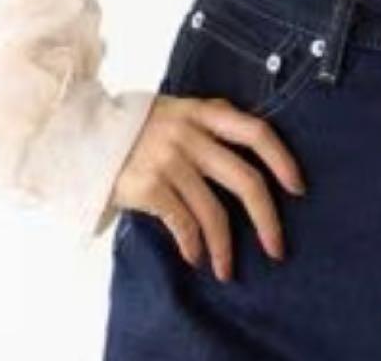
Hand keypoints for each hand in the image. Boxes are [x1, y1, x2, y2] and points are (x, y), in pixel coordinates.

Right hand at [107, 94, 307, 281]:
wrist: (82, 132)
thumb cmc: (138, 125)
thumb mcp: (178, 110)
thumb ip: (211, 122)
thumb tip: (255, 148)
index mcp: (204, 112)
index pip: (257, 132)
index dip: (282, 160)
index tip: (298, 188)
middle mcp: (191, 135)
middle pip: (245, 179)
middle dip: (267, 219)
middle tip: (277, 247)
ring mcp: (170, 160)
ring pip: (214, 211)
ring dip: (226, 247)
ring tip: (229, 269)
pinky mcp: (149, 186)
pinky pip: (183, 224)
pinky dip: (193, 246)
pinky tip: (198, 257)